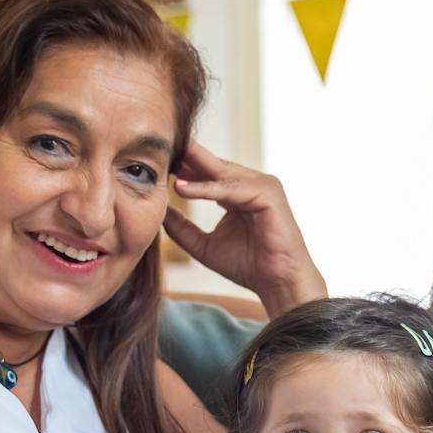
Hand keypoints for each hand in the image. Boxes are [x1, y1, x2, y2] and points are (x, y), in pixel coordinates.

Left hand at [164, 143, 325, 314]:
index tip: (155, 163)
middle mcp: (251, 185)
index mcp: (238, 193)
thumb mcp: (204, 245)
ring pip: (221, 173)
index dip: (182, 167)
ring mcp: (262, 186)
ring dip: (192, 167)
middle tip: (156, 149)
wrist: (277, 283)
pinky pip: (231, 188)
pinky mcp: (269, 194)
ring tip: (164, 162)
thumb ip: (183, 228)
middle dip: (185, 158)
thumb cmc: (248, 266)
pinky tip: (181, 188)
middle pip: (213, 165)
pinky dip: (206, 188)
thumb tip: (159, 213)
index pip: (208, 172)